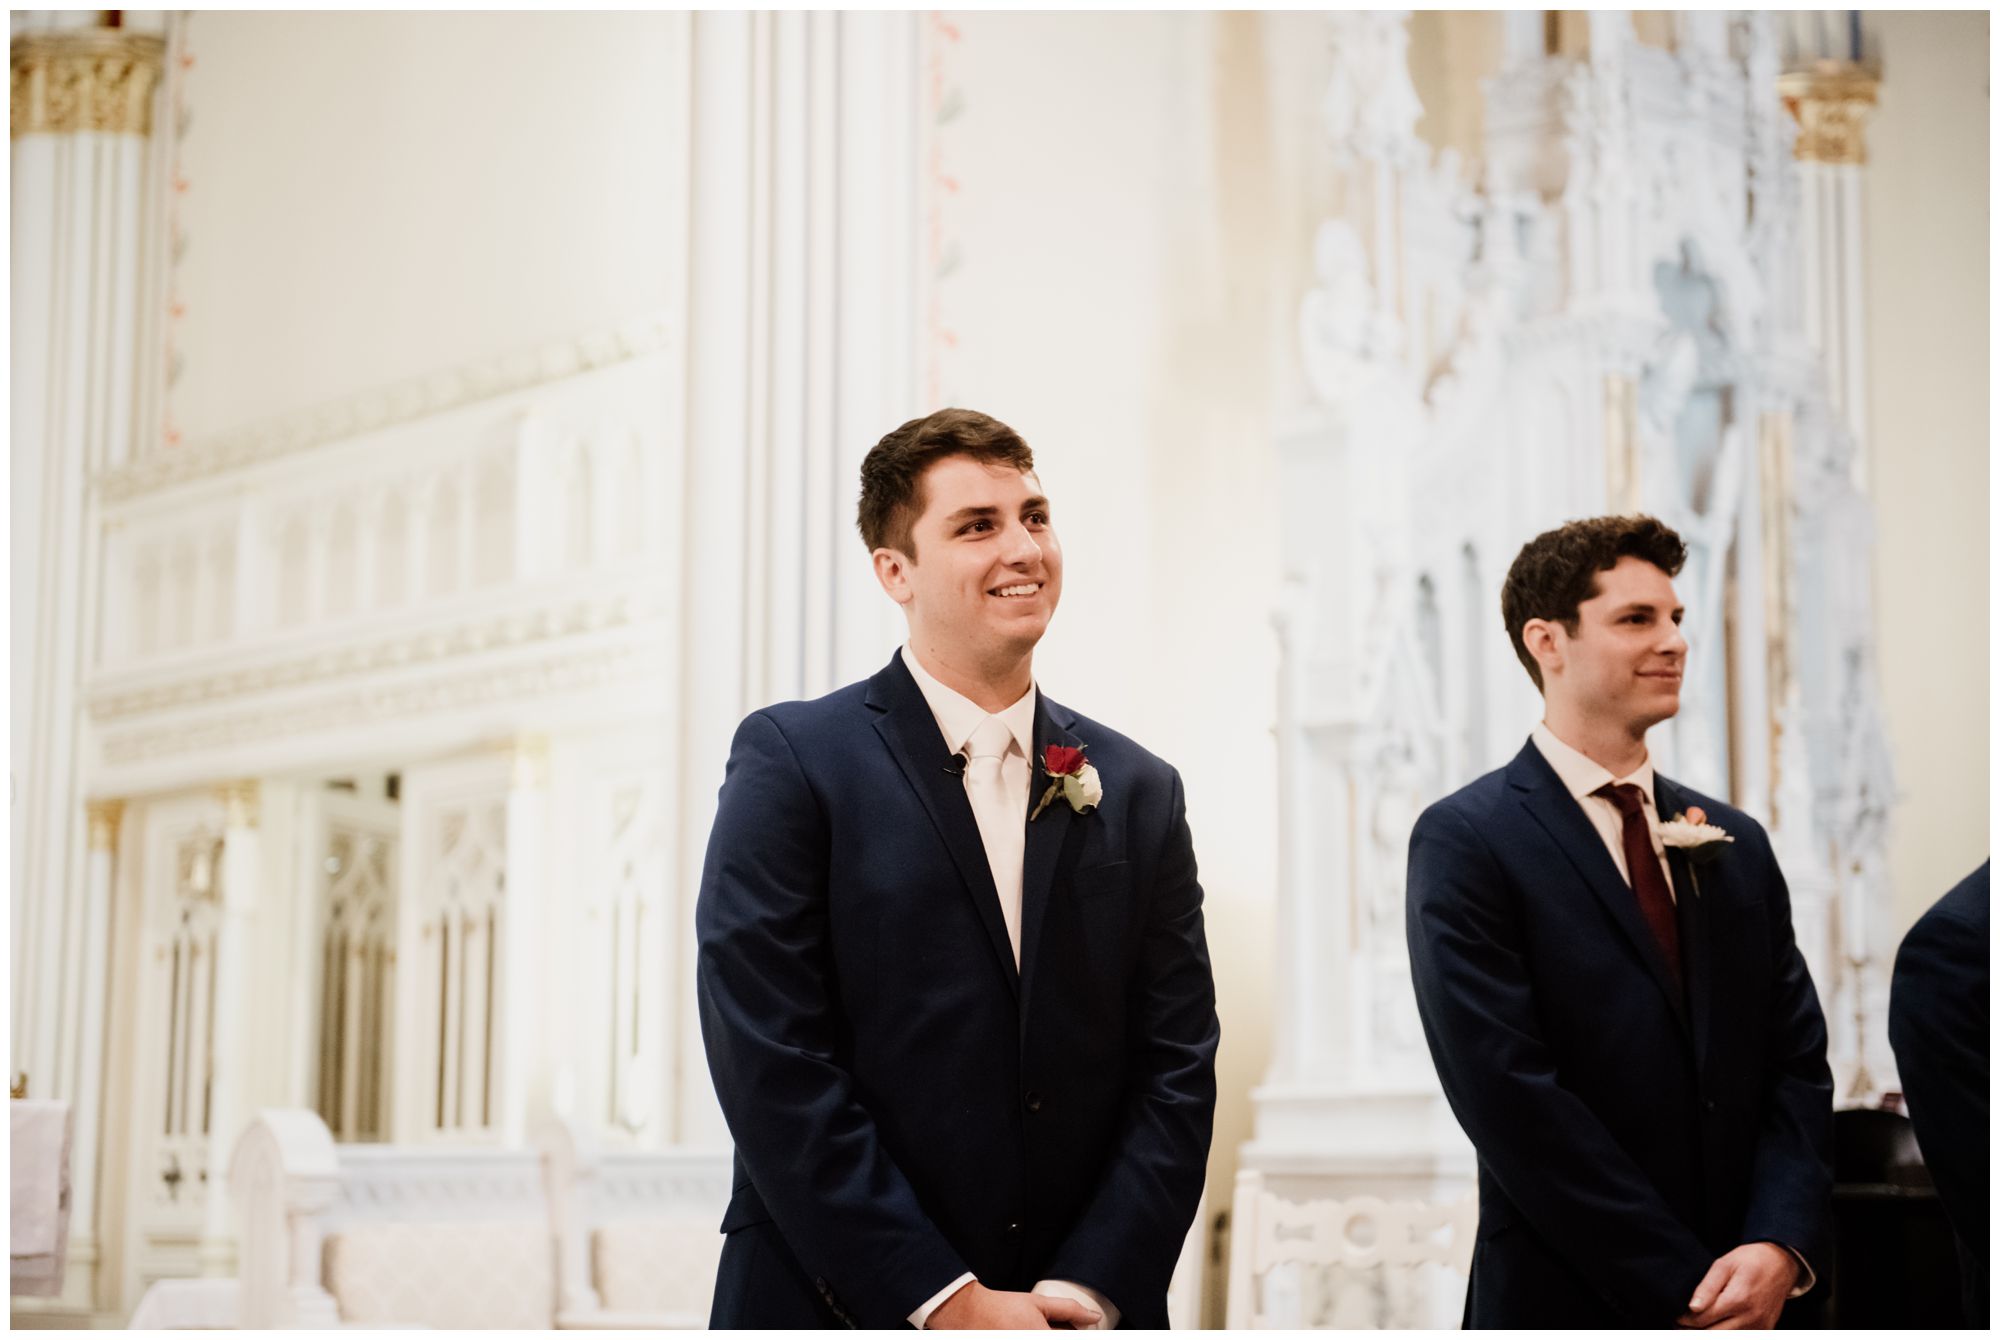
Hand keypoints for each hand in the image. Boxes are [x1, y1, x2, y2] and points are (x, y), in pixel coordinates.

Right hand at [928, 1281, 1102, 1329]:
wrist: (967, 1314)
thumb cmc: (1002, 1308)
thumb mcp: (1037, 1303)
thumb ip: (1069, 1309)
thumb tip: (1094, 1317)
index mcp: (1043, 1337)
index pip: (1074, 1339)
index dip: (1082, 1334)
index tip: (1084, 1332)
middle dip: (1063, 1336)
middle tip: (1054, 1327)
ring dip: (1049, 1336)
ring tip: (1036, 1329)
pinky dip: (1034, 1339)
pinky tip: (1027, 1333)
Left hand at [1677, 1242, 1798, 1328]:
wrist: (1780, 1264)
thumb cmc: (1749, 1260)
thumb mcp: (1724, 1264)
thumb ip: (1707, 1287)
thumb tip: (1692, 1308)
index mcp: (1739, 1299)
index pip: (1703, 1319)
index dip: (1685, 1320)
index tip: (1676, 1315)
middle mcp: (1751, 1317)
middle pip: (1713, 1334)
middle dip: (1694, 1330)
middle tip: (1680, 1323)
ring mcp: (1760, 1326)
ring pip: (1727, 1339)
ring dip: (1709, 1333)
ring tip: (1695, 1324)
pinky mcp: (1765, 1330)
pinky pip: (1741, 1338)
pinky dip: (1726, 1333)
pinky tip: (1715, 1325)